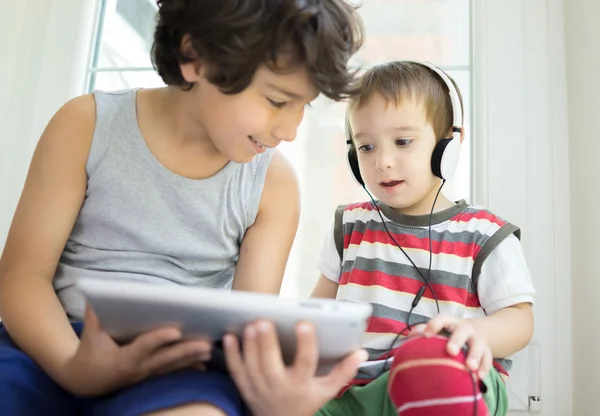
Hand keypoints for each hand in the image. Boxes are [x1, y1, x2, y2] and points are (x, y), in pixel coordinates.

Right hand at [59, 306, 211, 395]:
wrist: (87, 381)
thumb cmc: (89, 353)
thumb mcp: (90, 335)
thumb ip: (94, 315)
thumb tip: (97, 293)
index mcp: (123, 359)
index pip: (144, 347)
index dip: (159, 339)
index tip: (176, 331)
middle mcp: (138, 369)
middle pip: (166, 359)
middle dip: (186, 351)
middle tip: (206, 343)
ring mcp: (147, 374)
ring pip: (172, 366)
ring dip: (192, 358)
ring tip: (210, 349)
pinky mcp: (151, 376)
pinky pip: (172, 372)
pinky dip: (188, 368)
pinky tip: (204, 364)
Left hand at [223, 320, 367, 415]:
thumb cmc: (305, 401)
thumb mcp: (326, 390)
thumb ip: (343, 371)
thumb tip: (361, 352)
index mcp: (302, 385)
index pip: (305, 363)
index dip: (305, 344)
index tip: (304, 323)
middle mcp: (279, 387)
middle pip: (271, 365)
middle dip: (267, 343)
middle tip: (265, 320)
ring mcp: (259, 388)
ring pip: (252, 366)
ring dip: (250, 345)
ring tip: (251, 324)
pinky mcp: (245, 387)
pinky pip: (236, 370)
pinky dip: (232, 354)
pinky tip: (230, 336)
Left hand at [407, 315, 492, 378]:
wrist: (476, 332)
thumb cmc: (450, 333)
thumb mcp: (439, 328)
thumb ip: (424, 330)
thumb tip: (409, 337)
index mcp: (451, 322)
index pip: (442, 319)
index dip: (433, 325)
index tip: (426, 335)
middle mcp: (465, 328)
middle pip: (462, 331)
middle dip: (456, 341)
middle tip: (450, 351)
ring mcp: (478, 340)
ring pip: (478, 346)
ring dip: (474, 356)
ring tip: (469, 368)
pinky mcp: (487, 351)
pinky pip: (488, 359)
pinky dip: (484, 368)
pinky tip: (479, 377)